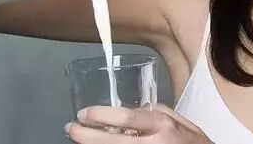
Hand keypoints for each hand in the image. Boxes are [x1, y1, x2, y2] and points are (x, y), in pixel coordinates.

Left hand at [65, 104, 213, 142]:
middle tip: (70, 129)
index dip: (102, 116)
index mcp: (163, 126)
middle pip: (113, 142)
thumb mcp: (181, 122)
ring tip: (79, 140)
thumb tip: (130, 112)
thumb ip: (157, 113)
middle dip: (87, 136)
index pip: (127, 118)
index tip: (83, 114)